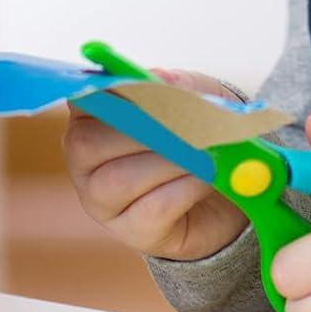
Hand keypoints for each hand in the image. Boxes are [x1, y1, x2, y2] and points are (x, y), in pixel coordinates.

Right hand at [63, 70, 247, 260]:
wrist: (228, 187)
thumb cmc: (196, 132)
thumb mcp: (193, 97)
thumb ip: (176, 85)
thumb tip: (159, 79)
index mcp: (90, 116)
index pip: (82, 100)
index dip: (108, 92)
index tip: (143, 87)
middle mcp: (84, 160)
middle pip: (89, 144)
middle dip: (142, 130)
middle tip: (187, 123)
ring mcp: (102, 201)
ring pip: (118, 180)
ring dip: (167, 162)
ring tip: (203, 152)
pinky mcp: (133, 232)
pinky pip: (151, 210)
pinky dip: (183, 189)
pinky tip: (206, 179)